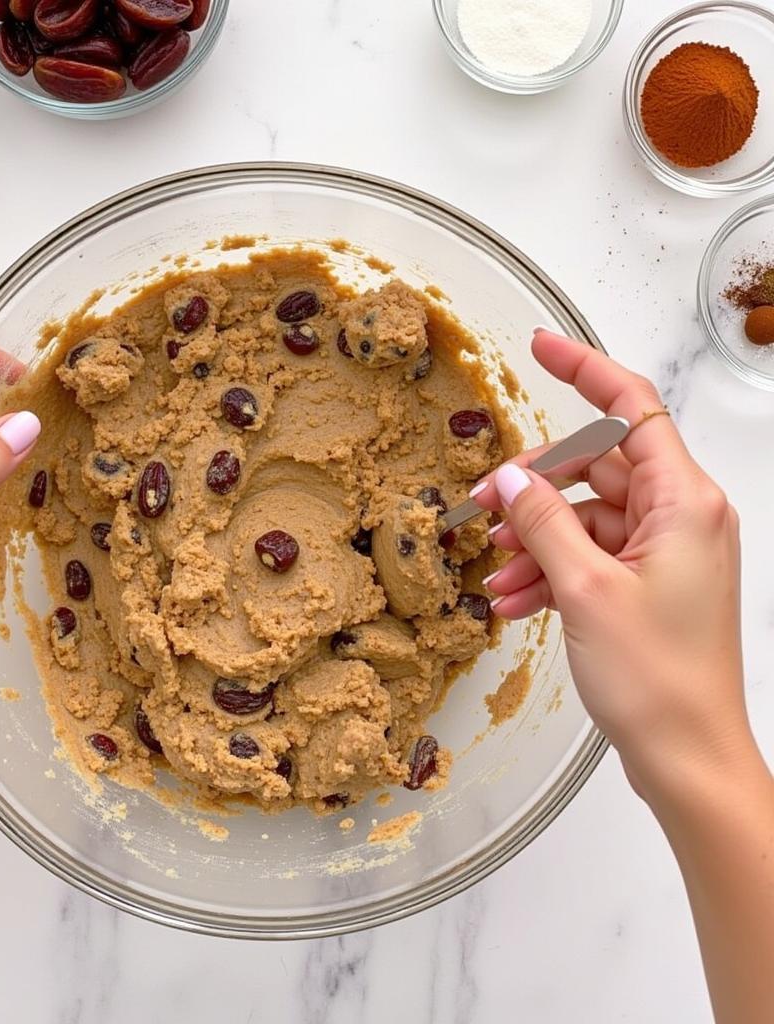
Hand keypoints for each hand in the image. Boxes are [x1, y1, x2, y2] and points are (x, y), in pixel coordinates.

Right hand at [471, 330, 748, 800]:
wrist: (688, 757)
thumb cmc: (658, 679)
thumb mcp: (585, 590)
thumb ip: (543, 523)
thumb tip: (509, 480)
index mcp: (683, 502)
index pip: (632, 409)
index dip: (584, 370)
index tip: (540, 348)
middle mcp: (680, 517)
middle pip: (595, 467)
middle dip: (534, 487)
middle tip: (481, 505)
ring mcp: (665, 552)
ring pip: (585, 517)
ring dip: (534, 539)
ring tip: (491, 570)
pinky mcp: (649, 584)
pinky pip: (589, 556)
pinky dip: (549, 570)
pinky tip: (511, 598)